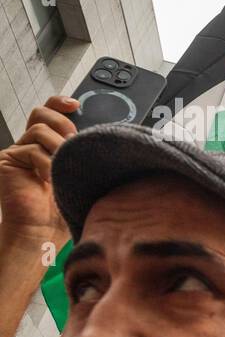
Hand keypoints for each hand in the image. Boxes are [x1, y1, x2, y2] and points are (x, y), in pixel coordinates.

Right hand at [0, 96, 79, 247]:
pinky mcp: (7, 160)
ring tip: (62, 169)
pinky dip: (45, 164)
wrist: (43, 233)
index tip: (76, 103)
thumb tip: (104, 136)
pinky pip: (30, 150)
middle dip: (62, 123)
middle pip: (41, 114)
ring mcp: (18, 152)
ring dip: (57, 148)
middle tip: (73, 142)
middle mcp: (31, 145)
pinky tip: (49, 180)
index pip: (50, 113)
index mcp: (49, 146)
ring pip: (39, 131)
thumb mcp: (82, 175)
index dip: (59, 103)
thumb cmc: (64, 209)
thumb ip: (84, 154)